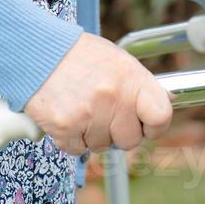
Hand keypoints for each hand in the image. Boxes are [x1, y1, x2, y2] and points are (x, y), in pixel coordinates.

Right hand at [23, 32, 171, 155]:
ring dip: (93, 134)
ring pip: (103, 146)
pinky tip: (69, 116)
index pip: (161, 115)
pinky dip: (73, 138)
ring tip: (82, 108)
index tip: (147, 125)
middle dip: (119, 131)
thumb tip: (166, 101)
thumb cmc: (78, 55)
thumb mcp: (118, 60)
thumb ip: (140, 84)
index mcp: (130, 77)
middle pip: (131, 139)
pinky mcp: (65, 128)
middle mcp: (113, 97)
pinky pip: (78, 150)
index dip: (156, 126)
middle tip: (105, 114)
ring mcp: (89, 114)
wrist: (37, 53)